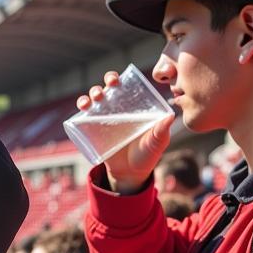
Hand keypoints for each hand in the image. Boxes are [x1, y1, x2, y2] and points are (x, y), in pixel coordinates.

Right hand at [78, 71, 172, 192]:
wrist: (130, 173)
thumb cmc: (147, 155)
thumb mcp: (156, 143)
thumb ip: (162, 131)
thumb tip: (171, 116)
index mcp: (133, 107)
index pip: (126, 86)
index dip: (120, 79)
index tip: (117, 80)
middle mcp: (117, 109)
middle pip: (109, 88)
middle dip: (107, 80)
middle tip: (109, 84)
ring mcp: (103, 119)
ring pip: (94, 99)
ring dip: (92, 93)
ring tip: (94, 98)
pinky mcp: (92, 130)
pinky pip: (83, 116)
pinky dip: (81, 107)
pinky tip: (83, 107)